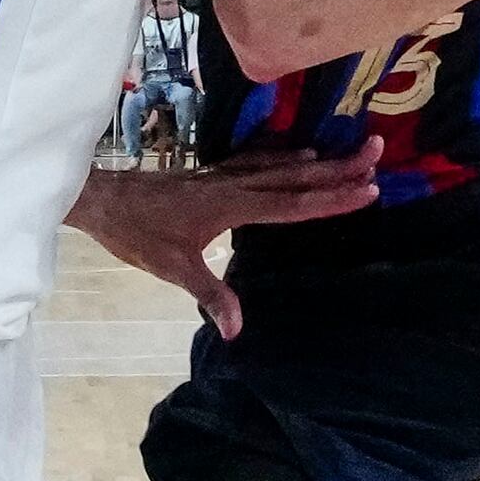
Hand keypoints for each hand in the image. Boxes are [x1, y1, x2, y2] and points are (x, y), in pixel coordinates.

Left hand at [71, 147, 376, 336]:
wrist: (102, 198)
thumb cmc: (136, 232)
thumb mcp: (172, 268)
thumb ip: (209, 294)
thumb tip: (235, 329)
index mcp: (232, 206)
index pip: (293, 204)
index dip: (332, 198)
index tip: (368, 188)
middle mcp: (235, 185)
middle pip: (297, 176)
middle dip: (339, 167)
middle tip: (376, 151)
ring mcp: (225, 176)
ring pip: (281, 166)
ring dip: (319, 161)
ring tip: (352, 153)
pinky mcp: (213, 174)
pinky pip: (259, 162)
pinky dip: (285, 157)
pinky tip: (299, 153)